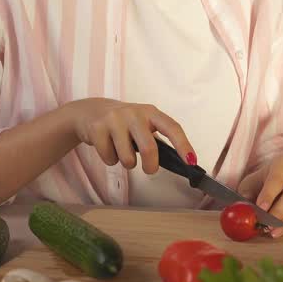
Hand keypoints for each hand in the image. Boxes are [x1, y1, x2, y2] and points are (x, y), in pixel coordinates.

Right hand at [64, 98, 195, 174]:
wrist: (90, 111)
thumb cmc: (124, 123)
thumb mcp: (142, 123)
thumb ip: (156, 138)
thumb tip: (176, 161)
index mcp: (151, 112)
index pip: (172, 128)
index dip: (184, 145)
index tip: (192, 161)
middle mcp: (134, 113)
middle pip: (149, 148)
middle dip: (151, 166)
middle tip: (149, 170)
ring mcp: (114, 119)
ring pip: (127, 158)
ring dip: (127, 163)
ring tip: (122, 152)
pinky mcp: (97, 128)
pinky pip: (109, 158)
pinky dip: (110, 159)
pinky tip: (107, 146)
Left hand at [237, 155, 282, 237]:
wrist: (273, 184)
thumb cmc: (260, 183)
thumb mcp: (249, 184)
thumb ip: (247, 195)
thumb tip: (247, 210)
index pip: (277, 178)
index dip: (269, 193)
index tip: (261, 207)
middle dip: (280, 211)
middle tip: (267, 224)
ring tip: (273, 232)